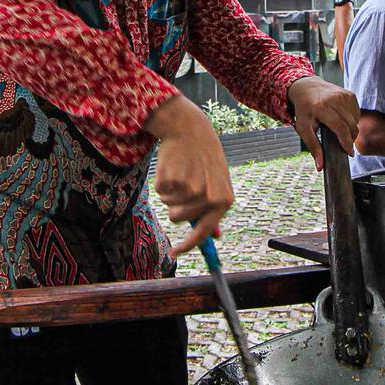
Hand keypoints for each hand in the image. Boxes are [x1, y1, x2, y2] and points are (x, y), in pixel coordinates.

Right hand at [145, 96, 233, 256]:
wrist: (192, 130)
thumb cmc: (205, 158)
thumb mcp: (217, 183)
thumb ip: (214, 209)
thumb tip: (215, 236)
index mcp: (224, 200)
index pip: (202, 233)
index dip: (187, 246)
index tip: (174, 253)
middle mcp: (209, 197)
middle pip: (178, 219)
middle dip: (174, 206)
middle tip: (183, 184)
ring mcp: (191, 189)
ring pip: (168, 205)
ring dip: (169, 193)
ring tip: (180, 173)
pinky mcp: (173, 180)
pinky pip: (160, 191)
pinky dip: (162, 181)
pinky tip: (173, 166)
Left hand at [287, 76, 359, 170]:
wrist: (307, 87)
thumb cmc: (304, 110)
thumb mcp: (303, 129)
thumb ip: (313, 147)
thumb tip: (320, 167)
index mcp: (321, 107)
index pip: (340, 127)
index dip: (347, 142)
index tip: (349, 153)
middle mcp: (334, 99)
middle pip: (350, 125)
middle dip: (351, 139)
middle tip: (346, 146)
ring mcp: (343, 95)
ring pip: (355, 120)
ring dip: (351, 130)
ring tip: (342, 133)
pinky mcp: (350, 94)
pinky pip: (357, 113)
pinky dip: (353, 121)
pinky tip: (343, 122)